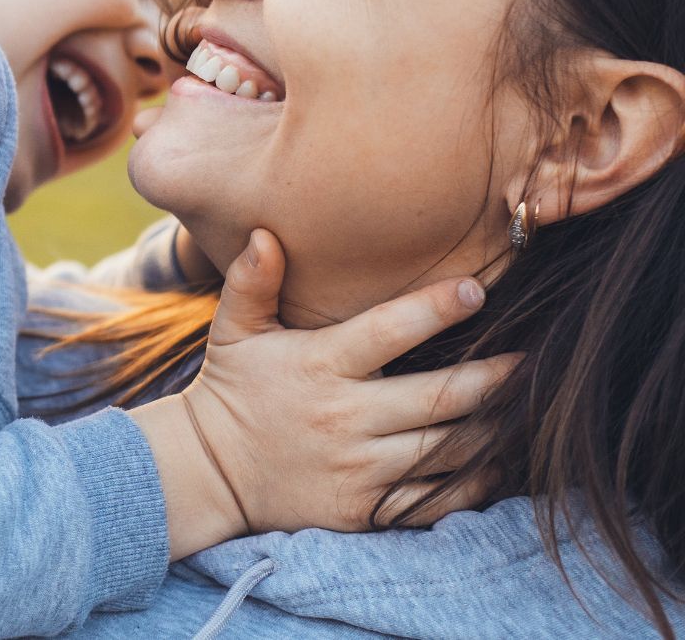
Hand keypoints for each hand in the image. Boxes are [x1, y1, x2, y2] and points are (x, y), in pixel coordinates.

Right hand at [131, 229, 518, 559]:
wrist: (211, 472)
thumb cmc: (233, 388)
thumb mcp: (233, 330)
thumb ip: (251, 282)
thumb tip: (265, 233)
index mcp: (320, 365)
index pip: (389, 331)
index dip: (437, 309)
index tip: (477, 290)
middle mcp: (345, 417)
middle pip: (440, 397)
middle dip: (493, 377)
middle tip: (530, 359)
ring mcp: (358, 469)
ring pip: (447, 449)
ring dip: (494, 429)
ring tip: (526, 407)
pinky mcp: (365, 510)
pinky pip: (434, 499)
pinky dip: (474, 482)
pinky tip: (497, 461)